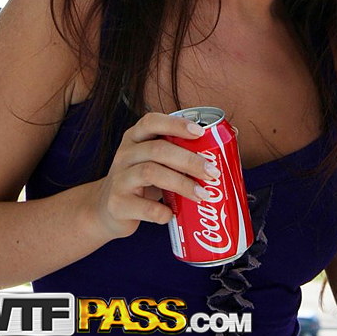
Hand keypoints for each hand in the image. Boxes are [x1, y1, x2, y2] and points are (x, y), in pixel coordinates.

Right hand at [87, 111, 219, 239]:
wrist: (106, 210)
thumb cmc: (141, 181)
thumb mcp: (154, 160)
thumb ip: (180, 149)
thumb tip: (230, 136)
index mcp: (135, 137)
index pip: (152, 122)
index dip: (176, 124)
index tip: (200, 132)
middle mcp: (124, 154)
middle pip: (158, 150)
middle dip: (189, 160)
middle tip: (212, 172)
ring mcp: (119, 179)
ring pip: (151, 173)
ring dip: (181, 183)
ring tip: (202, 194)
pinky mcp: (117, 204)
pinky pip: (144, 207)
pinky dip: (162, 212)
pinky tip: (172, 214)